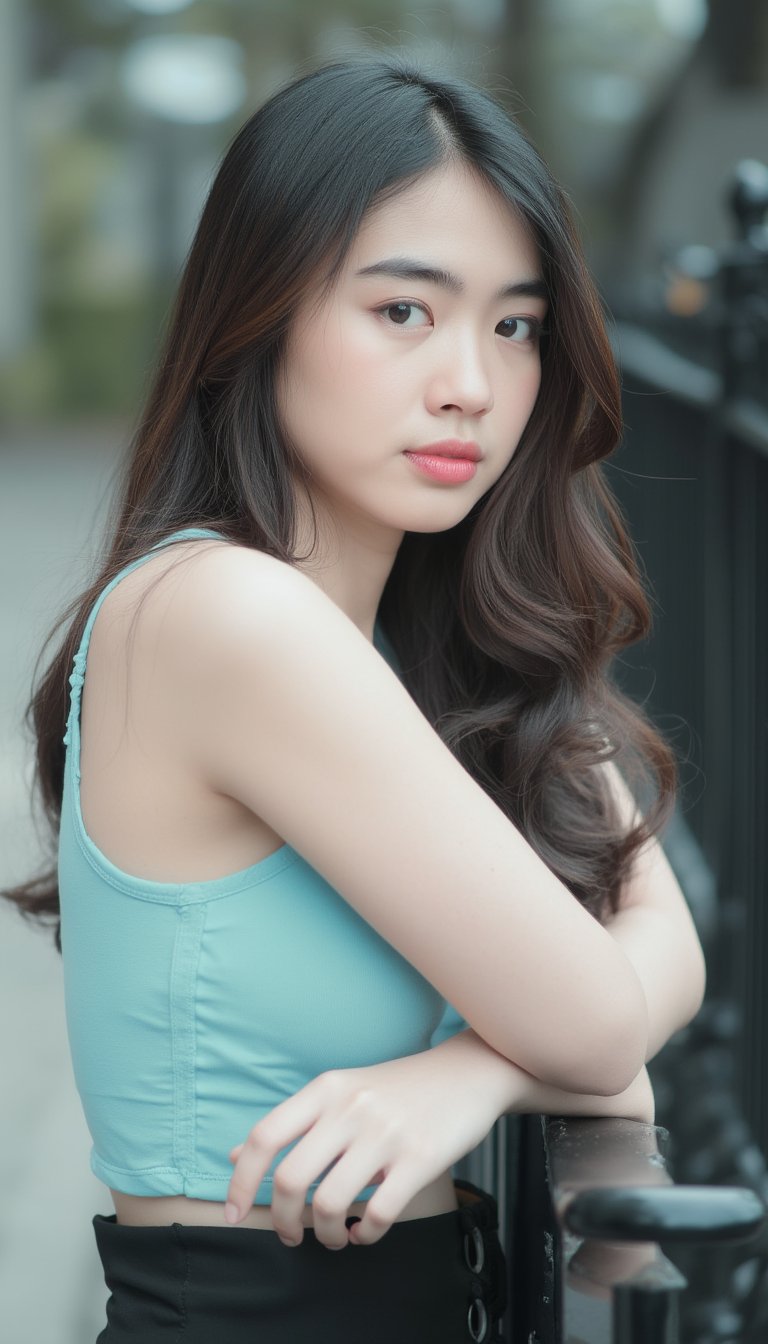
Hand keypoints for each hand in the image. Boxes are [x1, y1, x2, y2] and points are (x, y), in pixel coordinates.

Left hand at [225, 1033, 508, 1250]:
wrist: (469, 1072)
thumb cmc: (398, 1088)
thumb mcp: (340, 1091)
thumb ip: (291, 1123)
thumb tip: (233, 1155)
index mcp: (325, 1088)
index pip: (264, 1136)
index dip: (241, 1181)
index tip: (235, 1213)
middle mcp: (350, 1108)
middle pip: (291, 1179)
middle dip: (282, 1221)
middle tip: (290, 1235)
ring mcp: (386, 1133)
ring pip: (330, 1203)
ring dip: (326, 1234)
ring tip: (335, 1236)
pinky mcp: (421, 1158)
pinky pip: (379, 1214)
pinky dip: (365, 1235)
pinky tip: (366, 1232)